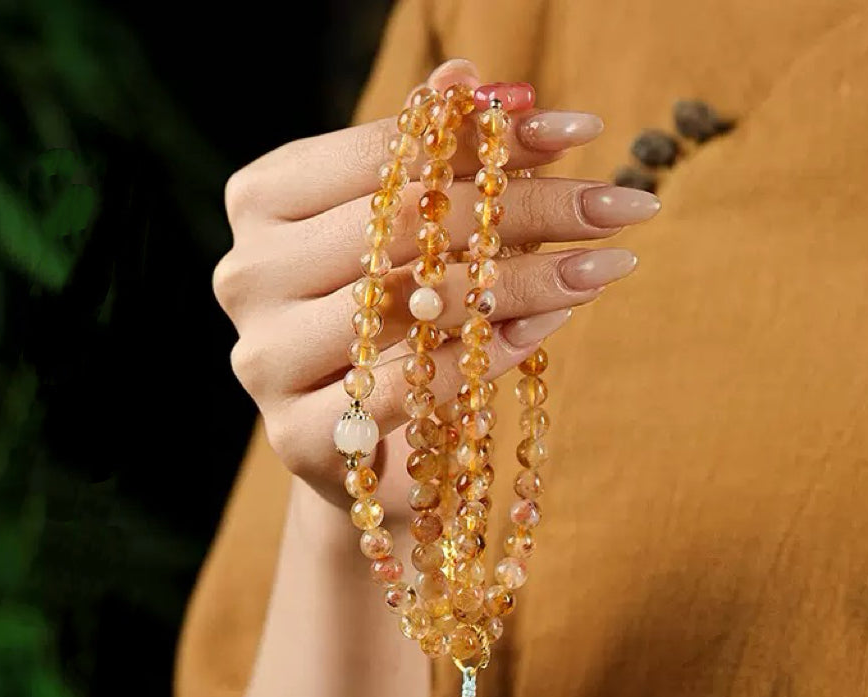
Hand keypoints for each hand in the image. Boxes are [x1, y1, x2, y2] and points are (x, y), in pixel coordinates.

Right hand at [213, 59, 659, 517]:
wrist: (357, 447)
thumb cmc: (388, 327)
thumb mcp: (409, 239)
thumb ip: (430, 162)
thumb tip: (470, 79)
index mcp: (265, 201)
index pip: (385, 153)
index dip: (489, 136)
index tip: (582, 129)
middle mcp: (249, 273)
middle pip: (403, 225)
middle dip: (525, 208)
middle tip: (618, 205)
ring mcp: (265, 358)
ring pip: (410, 306)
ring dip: (522, 282)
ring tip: (605, 265)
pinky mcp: (300, 435)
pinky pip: (410, 389)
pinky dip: (483, 357)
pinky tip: (543, 329)